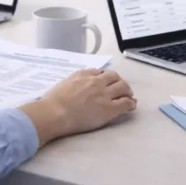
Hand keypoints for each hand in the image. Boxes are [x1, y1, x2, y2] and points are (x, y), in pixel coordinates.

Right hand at [21, 69, 136, 145]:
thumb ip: (74, 80)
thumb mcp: (63, 82)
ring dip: (127, 90)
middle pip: (114, 76)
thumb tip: (78, 83)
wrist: (56, 112)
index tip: (104, 82)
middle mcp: (97, 82)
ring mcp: (105, 94)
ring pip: (123, 87)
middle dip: (119, 81)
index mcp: (84, 75)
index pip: (99, 72)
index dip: (104, 77)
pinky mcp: (110, 108)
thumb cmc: (53, 101)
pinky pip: (125, 103)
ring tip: (129, 95)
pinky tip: (132, 105)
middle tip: (120, 88)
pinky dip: (130, 103)